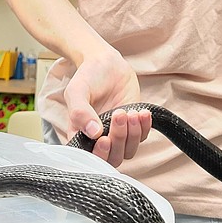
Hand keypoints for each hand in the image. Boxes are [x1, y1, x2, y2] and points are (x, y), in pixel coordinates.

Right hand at [64, 49, 150, 167]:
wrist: (107, 63)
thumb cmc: (88, 76)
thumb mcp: (77, 90)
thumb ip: (79, 111)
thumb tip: (93, 132)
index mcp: (80, 135)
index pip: (89, 159)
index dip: (99, 155)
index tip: (104, 138)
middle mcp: (98, 139)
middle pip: (112, 158)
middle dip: (118, 139)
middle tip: (118, 114)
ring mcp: (117, 134)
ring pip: (128, 151)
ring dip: (132, 134)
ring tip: (130, 111)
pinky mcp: (133, 127)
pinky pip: (142, 137)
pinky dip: (144, 127)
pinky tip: (141, 112)